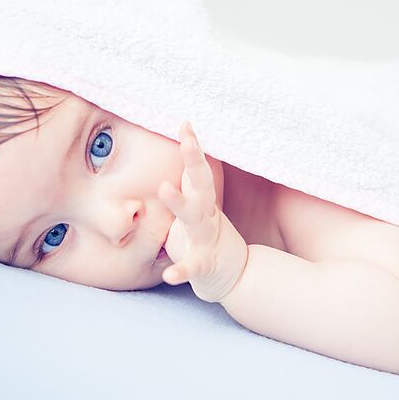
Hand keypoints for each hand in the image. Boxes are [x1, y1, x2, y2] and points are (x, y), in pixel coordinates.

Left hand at [158, 120, 248, 302]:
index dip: (193, 147)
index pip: (198, 171)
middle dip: (194, 162)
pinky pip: (192, 267)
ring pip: (194, 219)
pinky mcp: (204, 265)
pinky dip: (181, 271)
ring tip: (163, 188)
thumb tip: (180, 152)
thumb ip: (188, 186)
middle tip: (187, 140)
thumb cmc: (208, 237)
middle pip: (202, 185)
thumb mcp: (198, 208)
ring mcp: (206, 240)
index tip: (185, 123)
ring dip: (179, 203)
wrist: (235, 275)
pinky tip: (169, 276)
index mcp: (203, 202)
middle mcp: (206, 216)